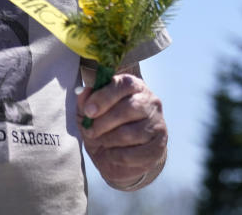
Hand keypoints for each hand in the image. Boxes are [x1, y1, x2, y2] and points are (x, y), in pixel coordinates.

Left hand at [75, 71, 166, 190]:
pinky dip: (117, 156)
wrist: (120, 157)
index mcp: (133, 86)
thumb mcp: (89, 114)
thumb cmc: (104, 127)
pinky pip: (135, 154)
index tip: (88, 111)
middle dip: (103, 122)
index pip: (123, 85)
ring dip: (109, 140)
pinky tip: (111, 154)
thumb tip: (83, 92)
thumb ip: (85, 102)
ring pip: (130, 133)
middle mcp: (150, 102)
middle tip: (90, 131)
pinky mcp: (158, 147)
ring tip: (101, 142)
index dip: (103, 97)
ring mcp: (158, 124)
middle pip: (128, 109)